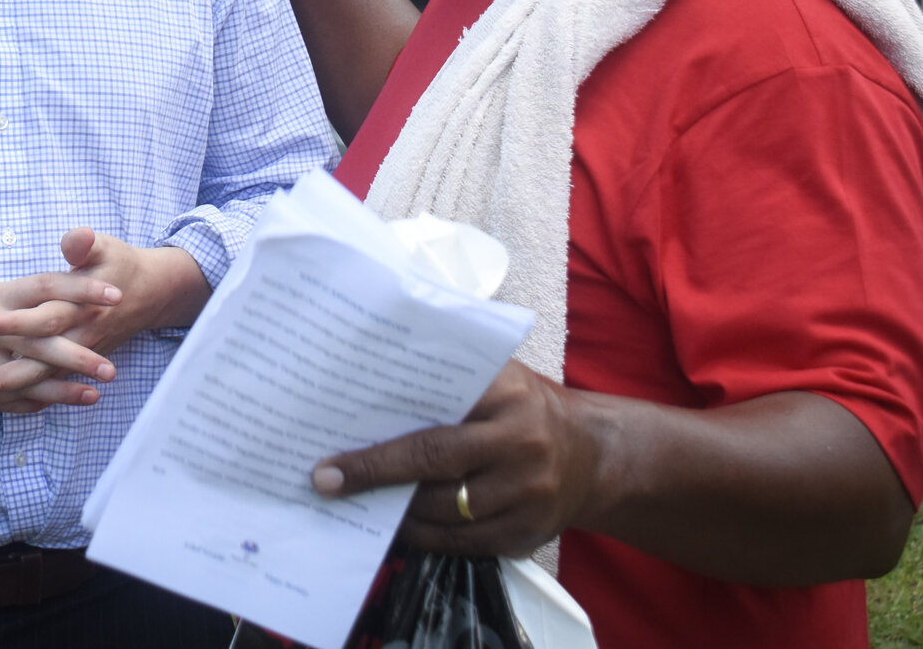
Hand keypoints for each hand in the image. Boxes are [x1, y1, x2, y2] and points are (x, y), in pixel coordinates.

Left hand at [0, 227, 211, 409]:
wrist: (149, 294)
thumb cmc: (119, 266)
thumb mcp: (106, 247)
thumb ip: (86, 244)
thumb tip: (75, 238)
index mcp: (78, 306)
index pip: (45, 318)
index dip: (16, 322)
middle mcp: (76, 335)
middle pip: (36, 361)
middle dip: (0, 374)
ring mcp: (74, 354)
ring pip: (38, 379)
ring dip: (2, 389)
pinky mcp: (73, 364)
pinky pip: (45, 386)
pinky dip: (18, 396)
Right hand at [0, 272, 123, 413]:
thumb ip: (20, 296)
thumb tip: (62, 296)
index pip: (48, 287)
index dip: (82, 289)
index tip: (114, 295)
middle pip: (43, 342)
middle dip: (79, 356)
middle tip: (112, 367)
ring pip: (27, 378)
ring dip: (61, 391)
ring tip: (93, 395)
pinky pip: (4, 399)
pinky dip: (30, 404)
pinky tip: (55, 406)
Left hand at [311, 360, 597, 556]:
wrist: (592, 454)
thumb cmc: (524, 408)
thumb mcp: (497, 379)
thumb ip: (447, 382)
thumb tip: (370, 394)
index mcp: (508, 396)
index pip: (433, 425)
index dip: (380, 449)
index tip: (332, 463)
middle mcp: (522, 445)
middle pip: (434, 468)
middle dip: (376, 477)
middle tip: (329, 483)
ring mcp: (528, 495)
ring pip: (445, 513)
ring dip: (398, 510)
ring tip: (363, 502)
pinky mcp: (528, 534)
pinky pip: (463, 544)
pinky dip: (426, 536)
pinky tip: (401, 524)